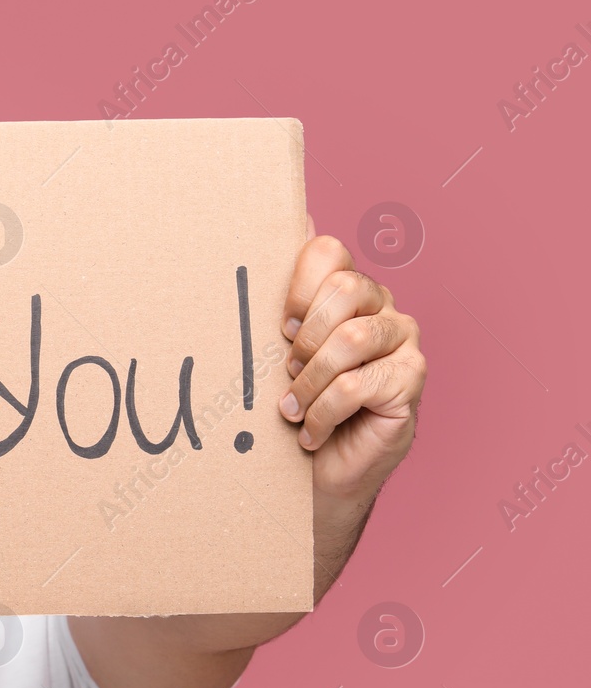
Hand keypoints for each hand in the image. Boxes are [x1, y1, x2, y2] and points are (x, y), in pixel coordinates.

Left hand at [279, 221, 425, 511]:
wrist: (320, 471)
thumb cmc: (297, 405)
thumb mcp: (275, 349)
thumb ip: (281, 294)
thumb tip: (292, 216)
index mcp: (347, 288)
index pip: (327, 251)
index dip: (295, 287)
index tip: (279, 328)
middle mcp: (382, 306)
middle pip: (344, 289)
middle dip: (304, 337)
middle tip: (287, 372)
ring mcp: (403, 341)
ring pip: (351, 339)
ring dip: (310, 382)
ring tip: (292, 409)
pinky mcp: (411, 380)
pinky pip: (356, 385)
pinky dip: (322, 414)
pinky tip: (311, 433)